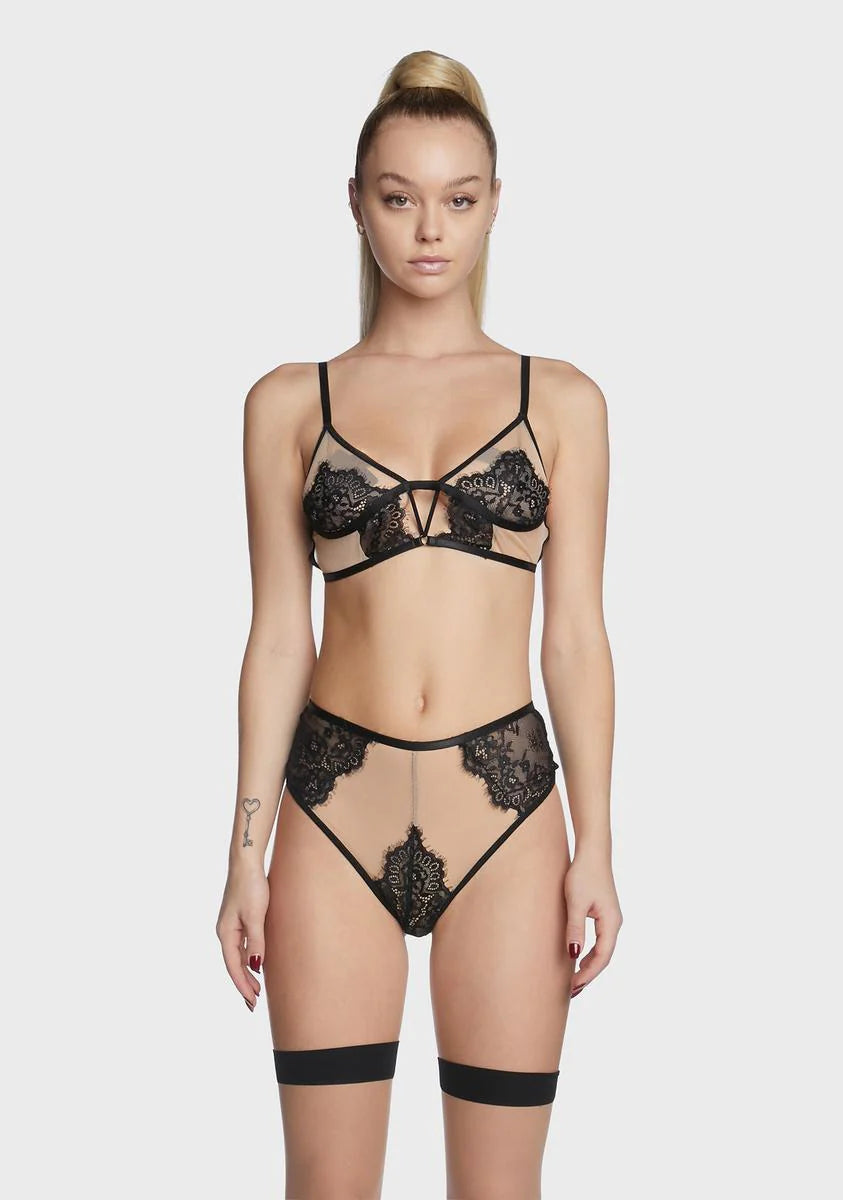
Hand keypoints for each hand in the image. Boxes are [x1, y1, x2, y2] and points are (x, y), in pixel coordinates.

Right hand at [216, 863, 269, 1011]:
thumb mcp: (255, 916)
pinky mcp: (238, 918)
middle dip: (243, 984)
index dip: (242, 985)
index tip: (252, 1002)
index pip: (233, 966)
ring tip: (256, 990)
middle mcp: (225, 931)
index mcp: (225, 933)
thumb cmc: (251, 887)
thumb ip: (256, 941)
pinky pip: (241, 945)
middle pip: (233, 964)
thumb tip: (255, 966)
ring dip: (246, 973)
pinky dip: (248, 958)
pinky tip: (256, 964)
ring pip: (237, 956)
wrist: (246, 862)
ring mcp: (231, 925)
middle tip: (254, 1004)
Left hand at [564, 845, 622, 996]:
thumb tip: (574, 955)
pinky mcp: (604, 913)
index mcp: (611, 923)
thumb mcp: (575, 902)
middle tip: (572, 991)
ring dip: (589, 965)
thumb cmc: (584, 874)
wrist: (592, 852)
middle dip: (589, 975)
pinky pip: (599, 940)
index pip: (602, 957)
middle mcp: (614, 923)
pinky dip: (590, 953)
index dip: (588, 974)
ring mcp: (610, 919)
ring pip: (602, 950)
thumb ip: (575, 929)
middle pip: (604, 957)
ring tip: (574, 980)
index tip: (573, 987)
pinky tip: (578, 957)